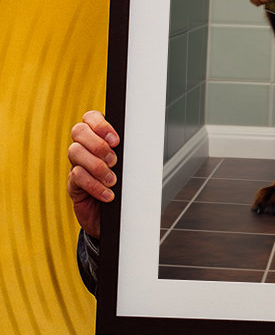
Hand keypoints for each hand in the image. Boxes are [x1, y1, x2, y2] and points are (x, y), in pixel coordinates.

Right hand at [67, 111, 118, 236]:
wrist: (115, 216)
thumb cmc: (124, 186)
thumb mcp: (128, 166)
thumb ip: (129, 152)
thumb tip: (141, 142)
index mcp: (98, 138)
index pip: (90, 117)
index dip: (100, 125)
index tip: (116, 140)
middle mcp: (84, 148)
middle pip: (79, 131)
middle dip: (98, 144)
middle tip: (114, 160)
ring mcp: (76, 164)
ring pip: (75, 152)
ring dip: (97, 166)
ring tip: (112, 180)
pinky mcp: (73, 184)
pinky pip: (77, 176)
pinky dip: (94, 185)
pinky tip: (107, 194)